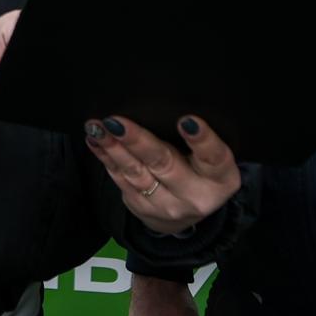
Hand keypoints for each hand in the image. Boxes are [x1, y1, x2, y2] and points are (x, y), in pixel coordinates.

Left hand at [85, 113, 239, 235]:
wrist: (185, 213)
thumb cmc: (200, 171)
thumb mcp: (211, 159)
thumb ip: (197, 138)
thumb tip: (165, 102)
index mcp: (220, 178)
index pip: (214, 156)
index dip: (202, 139)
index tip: (186, 120)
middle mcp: (195, 195)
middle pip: (165, 164)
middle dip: (138, 141)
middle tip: (117, 122)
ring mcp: (167, 205)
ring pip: (137, 173)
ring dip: (113, 148)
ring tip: (98, 127)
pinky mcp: (142, 208)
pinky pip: (121, 179)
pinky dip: (106, 157)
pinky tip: (95, 140)